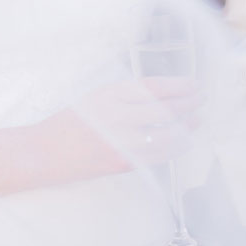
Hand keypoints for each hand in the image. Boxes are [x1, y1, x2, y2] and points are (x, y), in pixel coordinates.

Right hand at [45, 77, 203, 173]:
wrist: (44, 152)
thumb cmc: (69, 123)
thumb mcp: (95, 98)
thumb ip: (124, 97)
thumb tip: (159, 96)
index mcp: (109, 94)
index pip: (152, 88)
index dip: (178, 86)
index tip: (193, 84)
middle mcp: (117, 116)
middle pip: (164, 110)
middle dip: (188, 104)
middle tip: (201, 99)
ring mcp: (121, 141)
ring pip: (166, 135)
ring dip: (186, 127)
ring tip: (196, 120)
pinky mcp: (122, 162)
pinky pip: (157, 156)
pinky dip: (174, 148)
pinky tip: (182, 143)